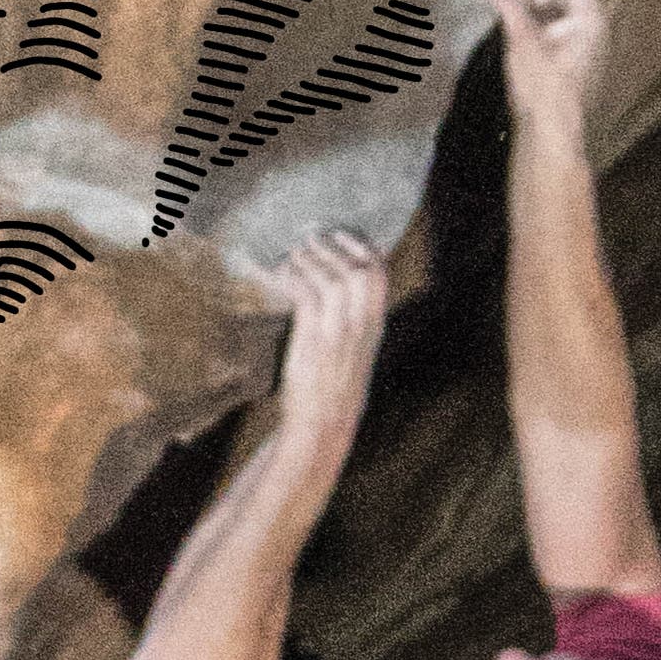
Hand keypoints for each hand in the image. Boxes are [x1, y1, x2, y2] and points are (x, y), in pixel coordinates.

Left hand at [269, 229, 387, 446]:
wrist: (322, 426)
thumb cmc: (333, 389)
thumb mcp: (353, 352)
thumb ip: (351, 322)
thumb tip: (336, 291)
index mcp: (375, 326)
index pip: (380, 275)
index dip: (362, 247)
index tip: (342, 234)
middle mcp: (362, 326)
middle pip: (360, 269)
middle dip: (336, 246)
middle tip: (312, 236)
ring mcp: (340, 332)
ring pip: (332, 278)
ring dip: (310, 258)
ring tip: (293, 253)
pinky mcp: (315, 340)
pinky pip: (306, 295)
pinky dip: (293, 277)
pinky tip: (281, 274)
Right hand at [491, 0, 605, 127]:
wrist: (552, 136)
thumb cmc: (545, 89)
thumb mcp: (525, 42)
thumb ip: (512, 4)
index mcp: (589, 18)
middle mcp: (590, 27)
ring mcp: (580, 44)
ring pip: (560, 5)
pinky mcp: (566, 58)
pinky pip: (552, 22)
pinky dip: (536, 8)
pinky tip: (517, 5)